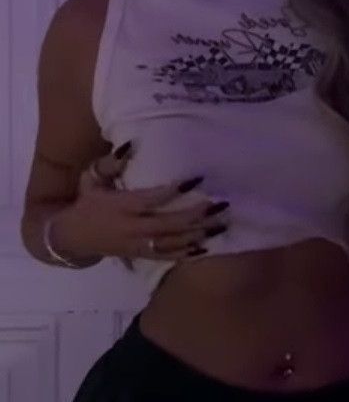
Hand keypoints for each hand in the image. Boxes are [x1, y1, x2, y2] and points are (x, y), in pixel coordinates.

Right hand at [53, 142, 228, 264]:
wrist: (73, 238)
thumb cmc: (88, 202)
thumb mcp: (92, 178)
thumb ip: (110, 163)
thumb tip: (130, 144)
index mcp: (121, 206)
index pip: (151, 199)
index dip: (174, 190)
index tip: (197, 178)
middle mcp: (131, 228)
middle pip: (169, 224)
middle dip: (196, 216)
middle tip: (221, 204)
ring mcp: (138, 245)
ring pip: (173, 243)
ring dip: (199, 235)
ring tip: (223, 225)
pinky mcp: (142, 256)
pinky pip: (168, 257)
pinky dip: (188, 253)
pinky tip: (207, 246)